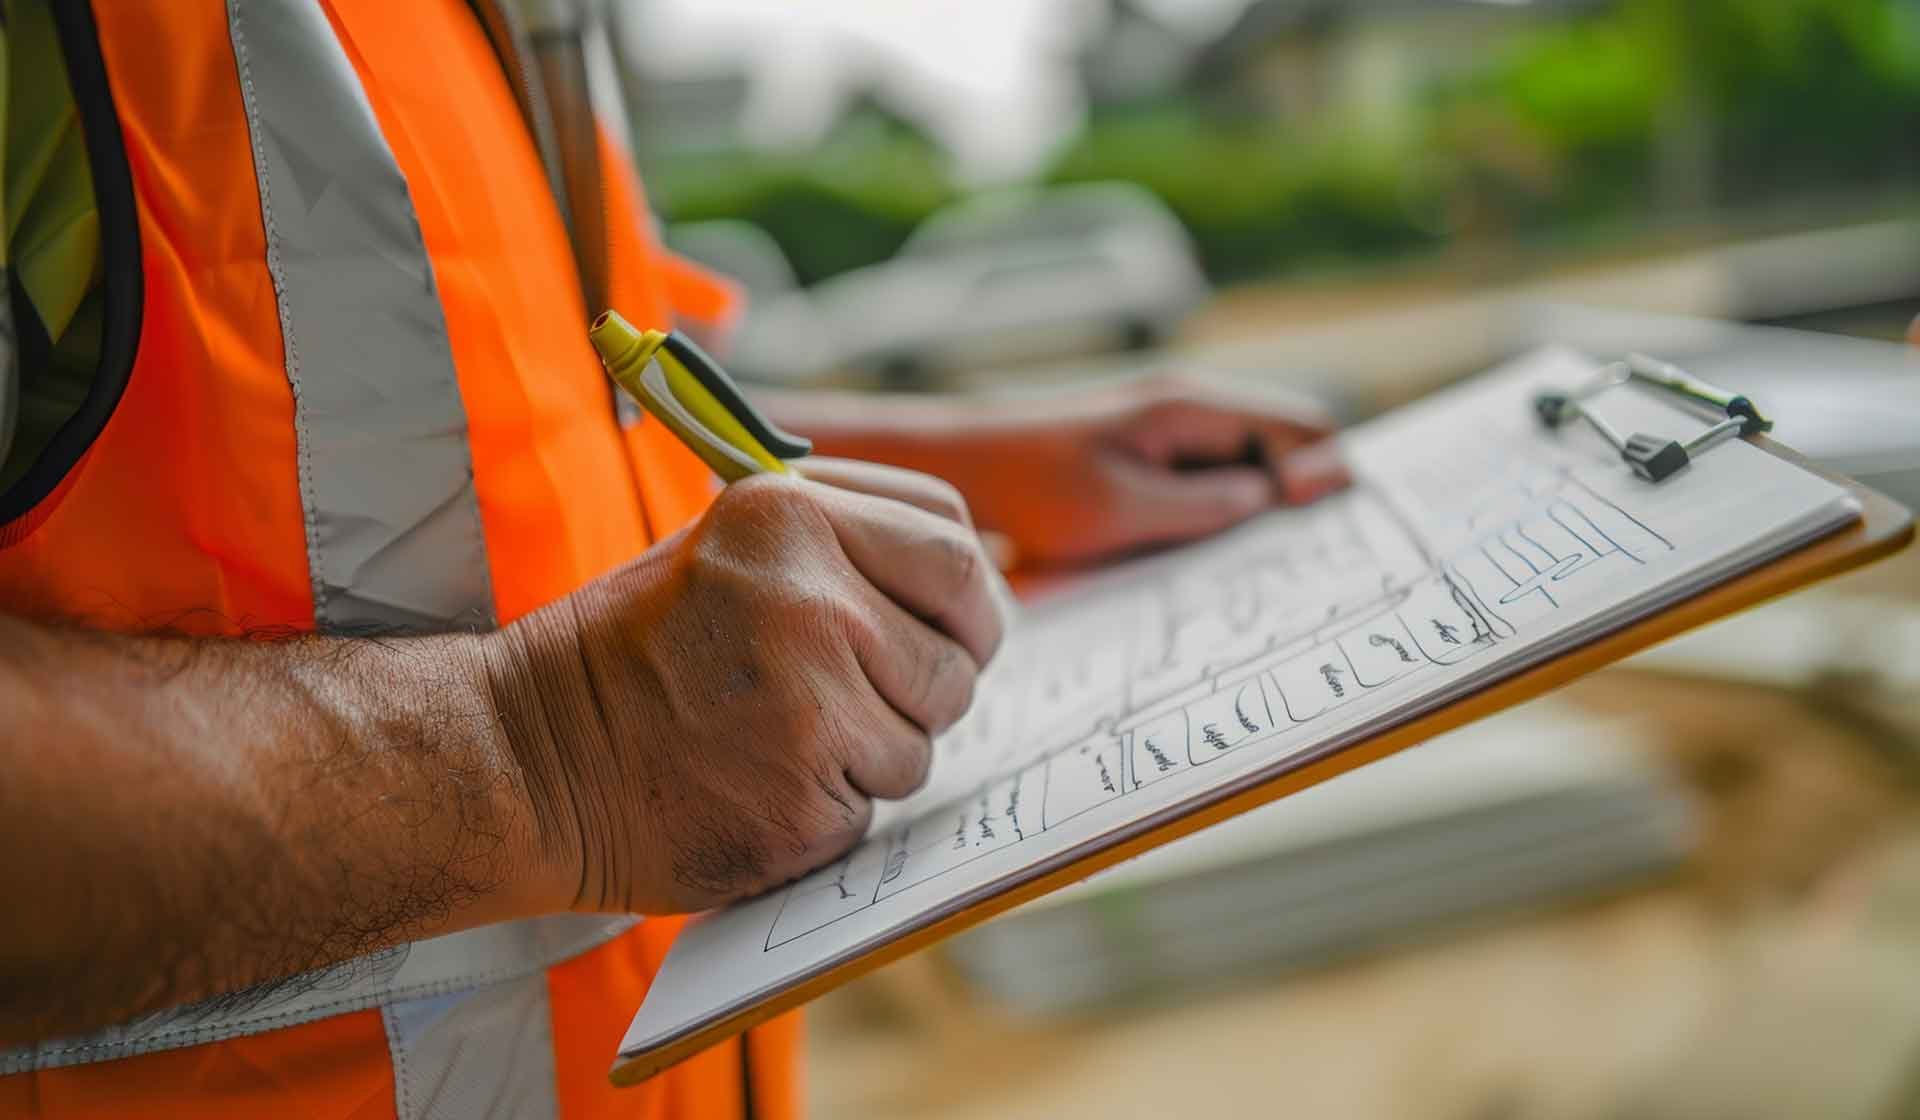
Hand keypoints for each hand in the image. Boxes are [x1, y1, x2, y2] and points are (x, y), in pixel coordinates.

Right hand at [481, 467, 1002, 914]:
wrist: (530, 758)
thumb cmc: (637, 652)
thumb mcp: (731, 551)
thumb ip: (843, 548)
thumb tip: (978, 579)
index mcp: (790, 513)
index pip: (952, 543)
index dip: (966, 596)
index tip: (949, 623)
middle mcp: (810, 597)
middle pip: (961, 647)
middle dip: (940, 677)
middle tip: (882, 695)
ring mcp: (813, 702)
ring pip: (926, 734)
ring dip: (878, 750)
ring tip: (786, 737)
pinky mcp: (809, 795)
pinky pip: (880, 801)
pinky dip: (837, 804)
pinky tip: (765, 782)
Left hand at [911, 375, 1347, 565]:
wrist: (961, 473)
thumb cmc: (1032, 490)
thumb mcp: (1124, 509)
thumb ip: (1204, 505)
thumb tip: (1275, 503)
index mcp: (1190, 408)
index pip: (1301, 428)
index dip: (1326, 476)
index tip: (1324, 530)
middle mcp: (1187, 411)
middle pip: (1282, 449)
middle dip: (1298, 501)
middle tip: (1302, 562)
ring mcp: (1168, 436)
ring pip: (1246, 472)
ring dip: (1256, 515)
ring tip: (1254, 568)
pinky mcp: (1147, 463)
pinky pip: (1207, 486)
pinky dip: (1218, 518)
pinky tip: (1205, 561)